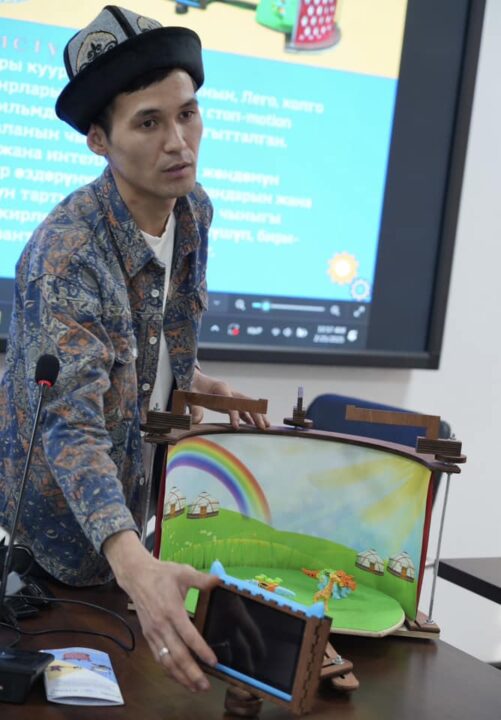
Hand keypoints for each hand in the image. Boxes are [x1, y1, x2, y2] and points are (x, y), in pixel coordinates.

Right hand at [104, 531, 217, 691]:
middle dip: (192, 672)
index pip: (188, 635)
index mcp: (172, 610)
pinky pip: (159, 658)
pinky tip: (179, 677)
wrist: (136, 576)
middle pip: (177, 655)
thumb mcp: (183, 572)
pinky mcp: (148, 636)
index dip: (201, 650)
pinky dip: (169, 670)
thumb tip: (219, 580)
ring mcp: (153, 633)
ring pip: (166, 661)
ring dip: (180, 676)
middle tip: (205, 686)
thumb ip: (201, 579)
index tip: (213, 661)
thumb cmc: (162, 574)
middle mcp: (161, 626)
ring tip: (194, 687)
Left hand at [190, 369, 269, 429]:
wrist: (191, 379)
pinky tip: (254, 425)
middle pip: (246, 402)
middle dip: (256, 414)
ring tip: (266, 426)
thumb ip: (194, 407)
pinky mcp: (230, 401)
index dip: (234, 415)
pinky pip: (242, 409)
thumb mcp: (189, 396)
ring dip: (257, 415)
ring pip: (248, 405)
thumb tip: (196, 421)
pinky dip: (249, 416)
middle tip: (262, 427)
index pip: (231, 402)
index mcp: (221, 387)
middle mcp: (229, 390)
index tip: (236, 427)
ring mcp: (231, 395)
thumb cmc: (191, 387)